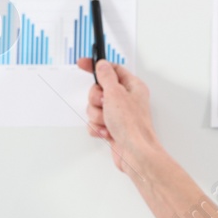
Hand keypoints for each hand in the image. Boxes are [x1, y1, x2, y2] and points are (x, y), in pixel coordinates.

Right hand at [78, 57, 159, 175]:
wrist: (135, 153)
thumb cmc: (132, 125)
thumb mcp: (115, 93)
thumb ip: (106, 76)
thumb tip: (102, 65)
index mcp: (132, 87)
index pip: (112, 69)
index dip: (97, 66)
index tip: (83, 64)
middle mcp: (126, 99)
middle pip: (99, 90)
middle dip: (96, 99)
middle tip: (104, 104)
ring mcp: (119, 115)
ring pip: (95, 108)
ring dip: (97, 116)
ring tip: (107, 122)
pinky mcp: (112, 128)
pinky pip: (95, 122)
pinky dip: (98, 127)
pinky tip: (106, 132)